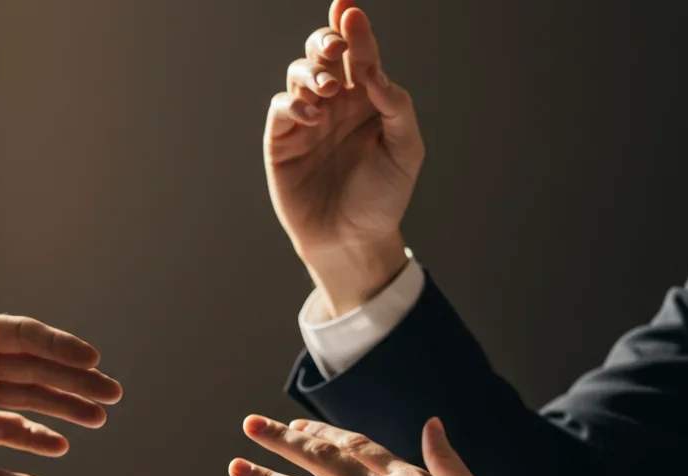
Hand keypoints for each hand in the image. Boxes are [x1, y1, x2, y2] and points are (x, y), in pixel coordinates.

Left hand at [0, 312, 122, 466]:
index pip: (21, 338)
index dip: (58, 348)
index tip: (92, 361)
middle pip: (36, 369)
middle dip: (75, 381)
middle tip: (111, 396)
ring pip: (29, 400)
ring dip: (64, 408)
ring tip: (98, 419)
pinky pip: (6, 431)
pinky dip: (33, 439)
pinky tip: (59, 447)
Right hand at [265, 0, 424, 316]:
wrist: (353, 240)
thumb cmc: (383, 197)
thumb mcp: (406, 149)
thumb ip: (395, 104)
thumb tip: (373, 71)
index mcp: (368, 99)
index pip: (361, 54)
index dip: (354, 29)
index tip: (349, 9)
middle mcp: (336, 103)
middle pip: (323, 54)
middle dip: (326, 42)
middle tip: (336, 49)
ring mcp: (307, 120)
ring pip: (300, 74)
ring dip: (312, 72)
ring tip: (329, 90)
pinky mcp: (282, 140)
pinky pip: (281, 106)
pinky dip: (294, 102)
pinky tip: (312, 115)